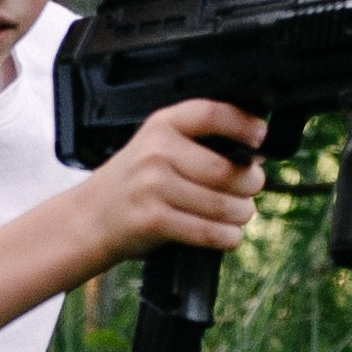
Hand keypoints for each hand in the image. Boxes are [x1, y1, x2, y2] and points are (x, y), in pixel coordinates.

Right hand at [79, 101, 266, 271]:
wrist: (90, 217)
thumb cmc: (134, 183)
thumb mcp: (157, 147)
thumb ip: (197, 144)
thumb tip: (254, 157)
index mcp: (163, 124)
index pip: (212, 114)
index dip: (244, 125)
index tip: (260, 138)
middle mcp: (157, 152)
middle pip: (227, 170)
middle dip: (250, 185)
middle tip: (249, 191)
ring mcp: (153, 187)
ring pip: (223, 204)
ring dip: (241, 215)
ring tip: (238, 215)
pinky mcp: (154, 220)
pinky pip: (208, 231)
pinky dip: (227, 237)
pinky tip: (228, 235)